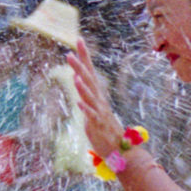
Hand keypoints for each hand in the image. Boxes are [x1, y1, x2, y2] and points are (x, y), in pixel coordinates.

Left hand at [68, 37, 123, 157]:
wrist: (120, 150)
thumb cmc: (106, 131)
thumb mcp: (93, 110)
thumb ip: (87, 96)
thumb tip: (80, 83)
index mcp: (97, 95)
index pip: (90, 71)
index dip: (84, 56)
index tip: (79, 40)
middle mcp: (99, 100)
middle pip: (89, 79)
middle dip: (80, 66)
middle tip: (69, 53)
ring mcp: (99, 112)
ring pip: (90, 96)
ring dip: (82, 85)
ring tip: (74, 74)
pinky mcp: (98, 125)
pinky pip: (91, 115)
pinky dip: (85, 108)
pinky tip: (78, 102)